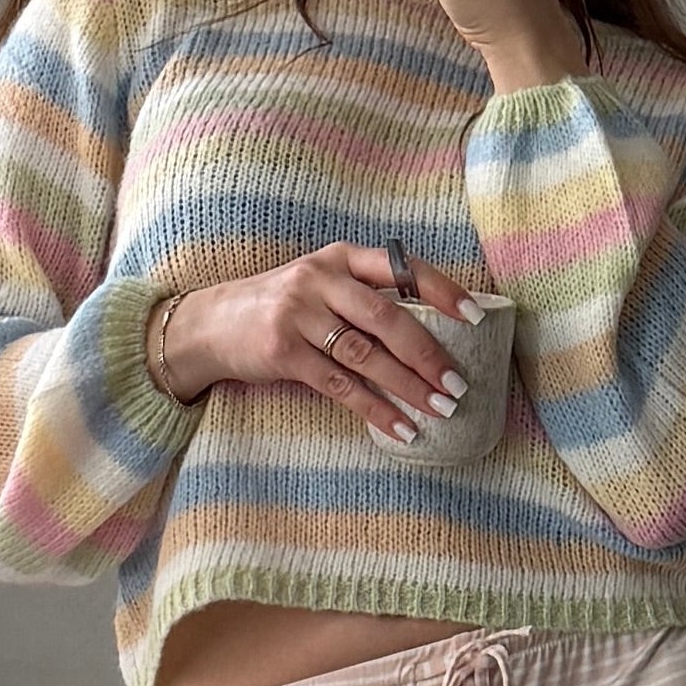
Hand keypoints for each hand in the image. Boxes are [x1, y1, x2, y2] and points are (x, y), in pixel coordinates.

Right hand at [160, 246, 486, 443]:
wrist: (209, 323)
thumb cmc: (282, 305)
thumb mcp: (321, 283)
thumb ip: (367, 295)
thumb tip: (436, 330)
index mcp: (341, 257)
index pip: (403, 268)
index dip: (443, 291)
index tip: (476, 316)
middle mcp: (320, 280)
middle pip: (388, 318)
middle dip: (429, 353)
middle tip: (459, 383)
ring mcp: (298, 315)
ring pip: (366, 355)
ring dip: (408, 386)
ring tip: (440, 408)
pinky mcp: (282, 353)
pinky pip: (340, 386)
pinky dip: (375, 409)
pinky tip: (401, 427)